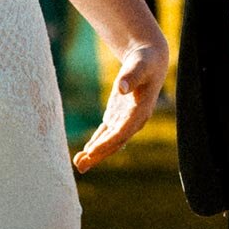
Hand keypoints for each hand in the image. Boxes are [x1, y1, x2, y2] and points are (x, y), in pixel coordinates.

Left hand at [74, 33, 170, 172]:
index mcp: (141, 111)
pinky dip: (96, 143)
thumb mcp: (140, 65)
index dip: (108, 142)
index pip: (123, 131)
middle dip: (98, 155)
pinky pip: (106, 133)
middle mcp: (134, 121)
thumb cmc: (145, 62)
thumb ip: (131, 76)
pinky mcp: (118, 116)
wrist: (150, 61)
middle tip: (80, 167)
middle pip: (115, 142)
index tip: (92, 151)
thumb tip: (122, 88)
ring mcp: (126, 120)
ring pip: (109, 141)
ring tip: (78, 165)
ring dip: (95, 153)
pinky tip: (86, 153)